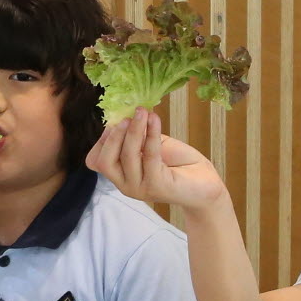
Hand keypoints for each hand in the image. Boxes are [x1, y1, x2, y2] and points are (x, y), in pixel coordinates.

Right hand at [86, 109, 227, 210]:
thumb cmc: (178, 164)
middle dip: (114, 135)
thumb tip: (123, 115)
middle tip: (128, 116)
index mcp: (120, 174)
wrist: (205, 184)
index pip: (95, 161)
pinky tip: (155, 119)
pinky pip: (150, 155)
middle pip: (104, 161)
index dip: (102, 140)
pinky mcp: (157, 186)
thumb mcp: (150, 145)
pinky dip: (151, 134)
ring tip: (143, 112)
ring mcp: (139, 189)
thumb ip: (136, 136)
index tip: (116, 121)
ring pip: (126, 156)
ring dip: (134, 130)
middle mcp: (125, 185)